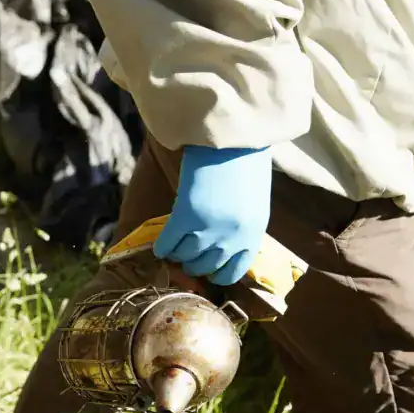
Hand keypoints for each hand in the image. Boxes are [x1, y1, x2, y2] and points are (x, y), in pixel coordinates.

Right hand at [153, 145, 271, 285]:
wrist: (235, 138)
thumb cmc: (248, 164)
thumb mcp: (254, 204)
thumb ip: (241, 227)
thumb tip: (221, 244)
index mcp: (253, 235)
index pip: (232, 272)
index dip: (216, 274)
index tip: (207, 269)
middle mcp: (232, 238)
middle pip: (205, 266)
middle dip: (193, 264)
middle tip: (185, 255)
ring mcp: (209, 229)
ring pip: (185, 257)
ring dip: (176, 255)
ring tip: (172, 249)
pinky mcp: (186, 216)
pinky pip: (168, 242)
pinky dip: (162, 246)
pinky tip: (159, 245)